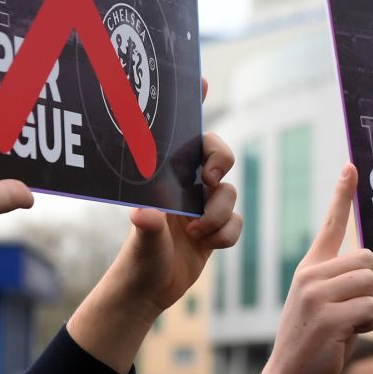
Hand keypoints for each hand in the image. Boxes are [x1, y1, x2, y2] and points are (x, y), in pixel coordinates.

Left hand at [66, 78, 240, 372]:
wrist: (146, 294)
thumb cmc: (135, 264)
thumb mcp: (140, 245)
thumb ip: (147, 229)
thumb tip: (146, 215)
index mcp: (162, 177)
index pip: (179, 134)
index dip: (193, 105)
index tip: (202, 79)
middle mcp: (183, 185)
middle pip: (218, 154)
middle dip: (221, 161)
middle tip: (210, 178)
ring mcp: (200, 206)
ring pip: (230, 193)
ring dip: (219, 214)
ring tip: (197, 233)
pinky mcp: (214, 229)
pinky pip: (236, 222)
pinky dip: (227, 234)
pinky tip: (207, 245)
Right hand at [239, 164, 372, 373]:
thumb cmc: (314, 347)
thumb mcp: (327, 307)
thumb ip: (345, 286)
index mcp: (309, 269)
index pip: (329, 225)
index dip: (342, 195)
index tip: (351, 167)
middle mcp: (309, 275)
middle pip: (367, 258)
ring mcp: (315, 295)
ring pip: (371, 284)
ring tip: (356, 327)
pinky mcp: (326, 317)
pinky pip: (371, 311)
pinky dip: (370, 326)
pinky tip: (347, 338)